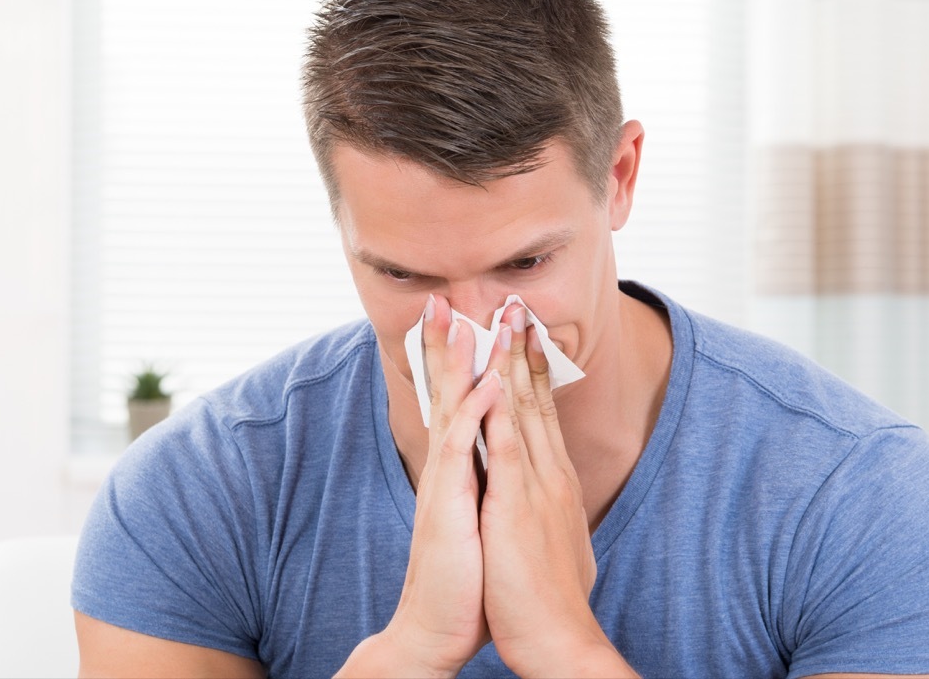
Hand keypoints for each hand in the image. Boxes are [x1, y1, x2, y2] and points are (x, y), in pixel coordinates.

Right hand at [339, 295, 498, 677]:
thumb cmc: (462, 577)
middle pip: (446, 393)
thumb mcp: (476, 519)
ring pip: (450, 409)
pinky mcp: (449, 504)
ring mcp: (445, 483)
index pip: (460, 402)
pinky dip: (473, 414)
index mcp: (459, 470)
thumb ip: (480, 484)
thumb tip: (491, 462)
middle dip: (445, 345)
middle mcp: (448, 468)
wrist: (437, 628)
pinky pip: (462, 449)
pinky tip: (483, 384)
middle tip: (443, 299)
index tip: (467, 321)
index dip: (462, 362)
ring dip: (455, 363)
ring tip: (458, 319)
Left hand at [479, 306, 634, 676]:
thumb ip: (549, 510)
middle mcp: (549, 474)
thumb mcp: (554, 542)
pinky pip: (505, 445)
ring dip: (512, 361)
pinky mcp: (517, 504)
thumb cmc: (547, 598)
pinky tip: (491, 376)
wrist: (558, 640)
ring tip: (505, 319)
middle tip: (516, 304)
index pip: (541, 413)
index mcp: (554, 482)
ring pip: (521, 410)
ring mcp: (536, 486)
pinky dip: (498, 407)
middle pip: (534, 399)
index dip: (532, 371)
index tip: (524, 334)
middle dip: (524, 349)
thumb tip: (551, 497)